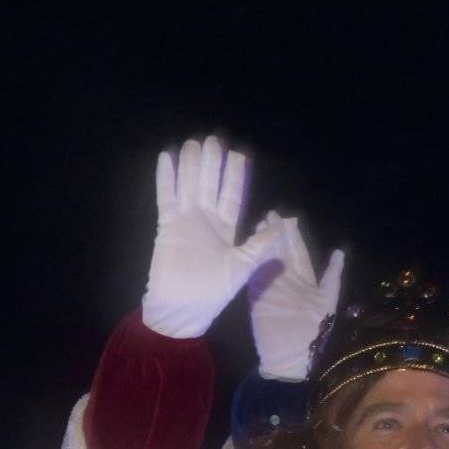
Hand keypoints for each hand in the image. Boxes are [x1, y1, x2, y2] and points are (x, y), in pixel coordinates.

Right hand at [140, 136, 284, 338]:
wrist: (183, 309)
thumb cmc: (214, 293)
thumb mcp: (243, 267)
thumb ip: (260, 244)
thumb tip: (282, 224)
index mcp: (227, 230)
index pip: (232, 195)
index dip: (235, 175)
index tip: (239, 154)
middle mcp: (207, 221)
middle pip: (210, 185)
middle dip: (212, 163)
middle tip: (214, 139)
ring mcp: (186, 221)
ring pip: (189, 186)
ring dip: (191, 165)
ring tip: (193, 143)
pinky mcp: (167, 226)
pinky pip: (166, 197)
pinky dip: (166, 179)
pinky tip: (167, 158)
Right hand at [245, 215, 344, 380]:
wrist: (291, 361)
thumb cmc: (312, 335)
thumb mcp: (328, 302)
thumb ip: (332, 276)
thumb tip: (339, 252)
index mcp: (305, 281)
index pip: (298, 252)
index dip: (292, 236)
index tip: (286, 218)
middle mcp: (287, 282)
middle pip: (279, 253)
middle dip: (274, 234)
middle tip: (268, 215)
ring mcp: (270, 290)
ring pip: (265, 261)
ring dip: (262, 245)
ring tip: (258, 226)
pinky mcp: (256, 300)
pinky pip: (252, 279)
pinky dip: (250, 265)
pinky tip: (246, 250)